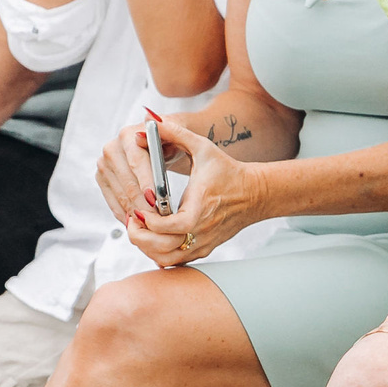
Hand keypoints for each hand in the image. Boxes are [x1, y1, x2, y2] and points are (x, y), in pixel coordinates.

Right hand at [96, 118, 171, 229]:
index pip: (136, 161)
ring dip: (136, 212)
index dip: (147, 181)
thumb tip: (152, 120)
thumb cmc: (172, 138)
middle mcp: (112, 148)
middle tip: (158, 219)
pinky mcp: (103, 180)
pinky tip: (140, 223)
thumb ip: (170, 126)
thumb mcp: (178, 131)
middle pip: (127, 182)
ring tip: (153, 224)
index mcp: (129, 134)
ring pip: (120, 195)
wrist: (163, 145)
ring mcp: (104, 165)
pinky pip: (113, 202)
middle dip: (143, 202)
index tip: (157, 198)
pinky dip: (127, 215)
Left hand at [129, 119, 268, 264]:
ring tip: (141, 228)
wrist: (254, 194)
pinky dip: (159, 253)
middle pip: (164, 249)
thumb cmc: (227, 170)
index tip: (140, 209)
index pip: (173, 226)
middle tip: (133, 220)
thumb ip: (174, 132)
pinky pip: (174, 261)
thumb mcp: (202, 146)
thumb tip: (145, 125)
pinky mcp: (204, 250)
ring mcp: (203, 243)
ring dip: (147, 247)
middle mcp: (203, 229)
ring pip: (166, 259)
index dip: (151, 222)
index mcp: (201, 206)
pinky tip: (154, 236)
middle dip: (141, 237)